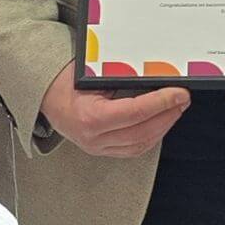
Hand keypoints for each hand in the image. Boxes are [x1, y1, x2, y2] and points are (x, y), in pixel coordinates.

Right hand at [39, 62, 189, 156]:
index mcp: (89, 118)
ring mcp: (98, 147)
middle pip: (142, 132)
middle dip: (168, 115)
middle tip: (182, 99)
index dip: (161, 103)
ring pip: (141, 144)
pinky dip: (150, 136)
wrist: (42, 96)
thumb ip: (118, 77)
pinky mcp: (102, 151)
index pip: (135, 113)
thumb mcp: (88, 74)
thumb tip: (152, 76)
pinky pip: (133, 148)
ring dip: (162, 127)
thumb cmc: (62, 81)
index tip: (178, 93)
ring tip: (175, 109)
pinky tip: (159, 123)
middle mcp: (94, 138)